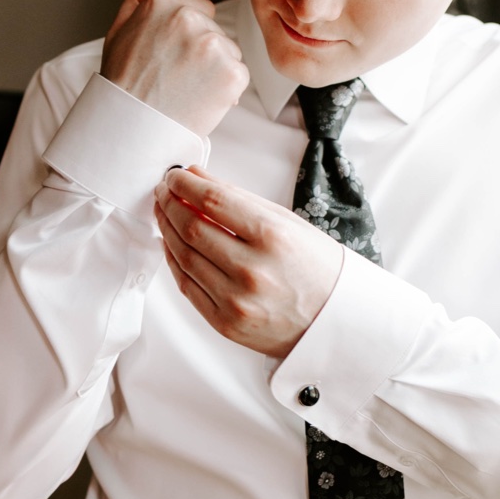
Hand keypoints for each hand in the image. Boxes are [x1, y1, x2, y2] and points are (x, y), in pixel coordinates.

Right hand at [100, 0, 249, 135]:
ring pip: (229, 53)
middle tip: (179, 78)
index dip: (192, 34)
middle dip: (203, 53)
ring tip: (188, 90)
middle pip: (215, 31)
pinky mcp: (231, 73)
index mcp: (162, 3)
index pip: (200, 9)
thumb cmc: (121, 86)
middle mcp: (189, 18)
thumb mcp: (117, 33)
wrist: (129, 128)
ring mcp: (212, 45)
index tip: (179, 55)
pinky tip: (201, 100)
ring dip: (216, 70)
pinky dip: (227, 91)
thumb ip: (137, 6)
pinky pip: (239, 76)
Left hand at [154, 167, 342, 356]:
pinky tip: (171, 242)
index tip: (174, 175)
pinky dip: (173, 260)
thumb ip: (237, 198)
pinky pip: (186, 286)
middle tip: (164, 190)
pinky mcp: (224, 323)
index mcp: (273, 237)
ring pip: (184, 257)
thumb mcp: (286, 222)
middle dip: (170, 203)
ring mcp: (236, 300)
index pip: (212, 201)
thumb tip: (195, 175)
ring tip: (164, 212)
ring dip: (167, 229)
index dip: (185, 184)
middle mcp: (252, 270)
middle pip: (191, 228)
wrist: (335, 321)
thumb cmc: (316, 267)